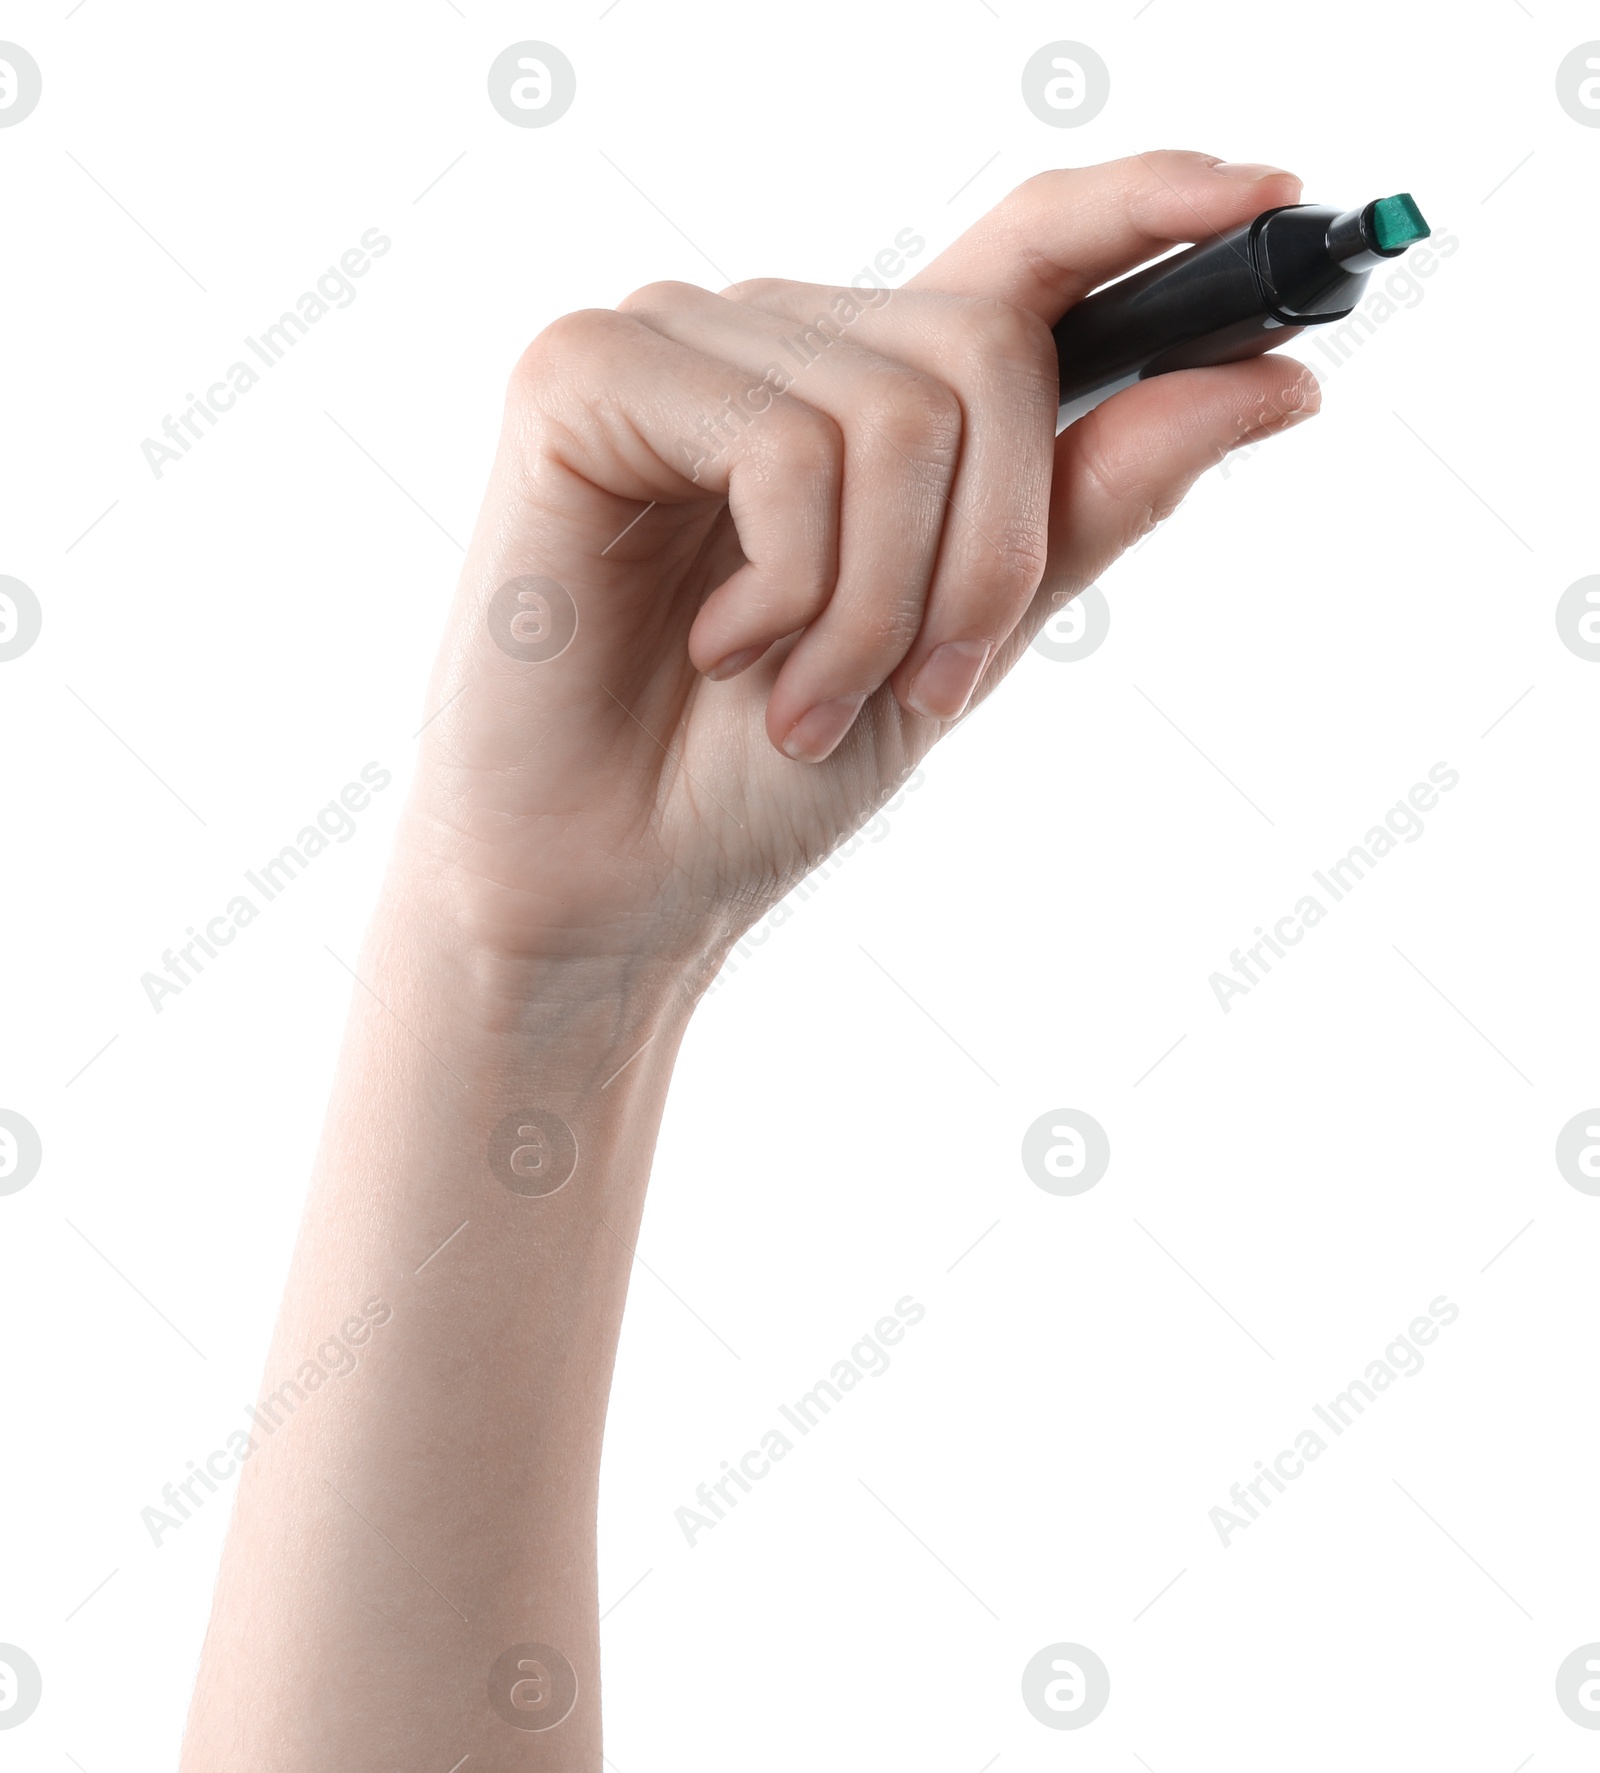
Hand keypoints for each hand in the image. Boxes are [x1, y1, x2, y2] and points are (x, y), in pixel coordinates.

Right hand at [402, 152, 1317, 969]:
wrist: (614, 881)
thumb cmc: (766, 771)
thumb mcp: (967, 640)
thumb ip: (1093, 503)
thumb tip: (1275, 379)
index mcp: (868, 392)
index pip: (1023, 249)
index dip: (1147, 208)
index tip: (1280, 200)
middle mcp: (779, 339)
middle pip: (989, 348)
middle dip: (991, 555)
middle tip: (928, 691)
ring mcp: (678, 342)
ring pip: (896, 410)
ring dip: (882, 605)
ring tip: (803, 700)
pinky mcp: (584, 373)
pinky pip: (782, 443)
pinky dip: (791, 585)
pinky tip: (718, 648)